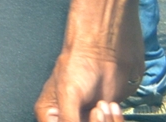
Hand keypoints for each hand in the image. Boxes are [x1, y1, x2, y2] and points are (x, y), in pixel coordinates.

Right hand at [35, 5, 143, 121]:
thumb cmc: (80, 64)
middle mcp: (67, 119)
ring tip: (102, 103)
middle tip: (95, 107)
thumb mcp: (67, 94)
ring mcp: (87, 119)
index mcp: (50, 114)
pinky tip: (111, 105)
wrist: (106, 51)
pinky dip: (115, 120)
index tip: (80, 118)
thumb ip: (67, 120)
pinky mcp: (106, 118)